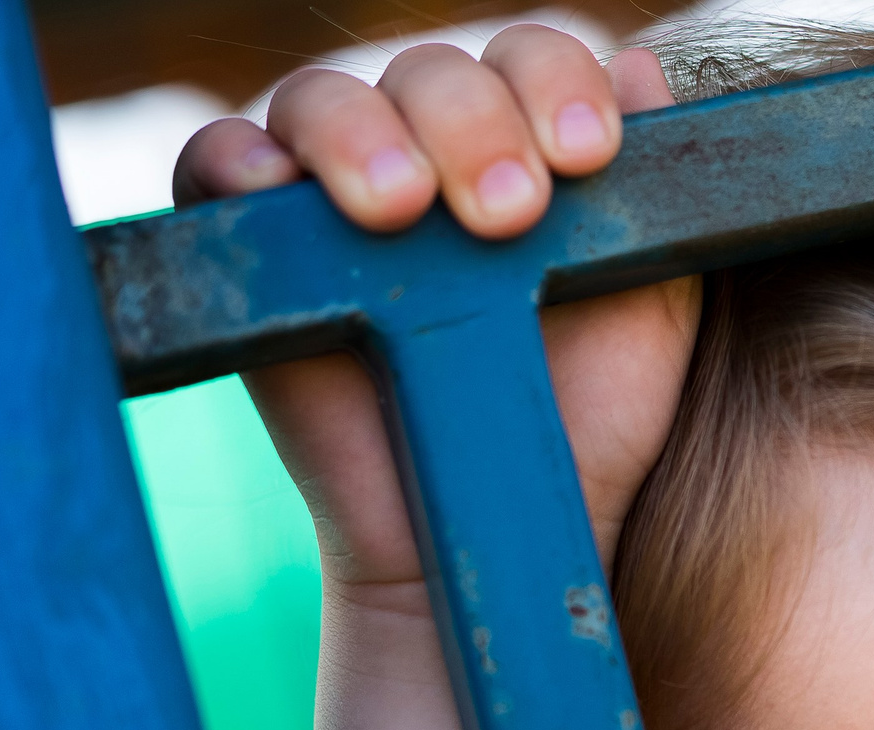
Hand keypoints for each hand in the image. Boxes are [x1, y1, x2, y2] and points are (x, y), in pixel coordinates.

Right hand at [174, 30, 700, 597]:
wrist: (493, 525)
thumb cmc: (574, 422)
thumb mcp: (646, 307)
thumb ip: (658, 200)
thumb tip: (649, 71)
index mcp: (521, 143)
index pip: (530, 60)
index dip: (556, 81)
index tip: (589, 152)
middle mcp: (425, 147)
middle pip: (433, 71)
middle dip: (473, 122)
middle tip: (507, 213)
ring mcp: (330, 189)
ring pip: (325, 98)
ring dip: (364, 136)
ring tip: (403, 212)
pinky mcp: (251, 246)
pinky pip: (215, 161)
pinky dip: (239, 158)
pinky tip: (279, 190)